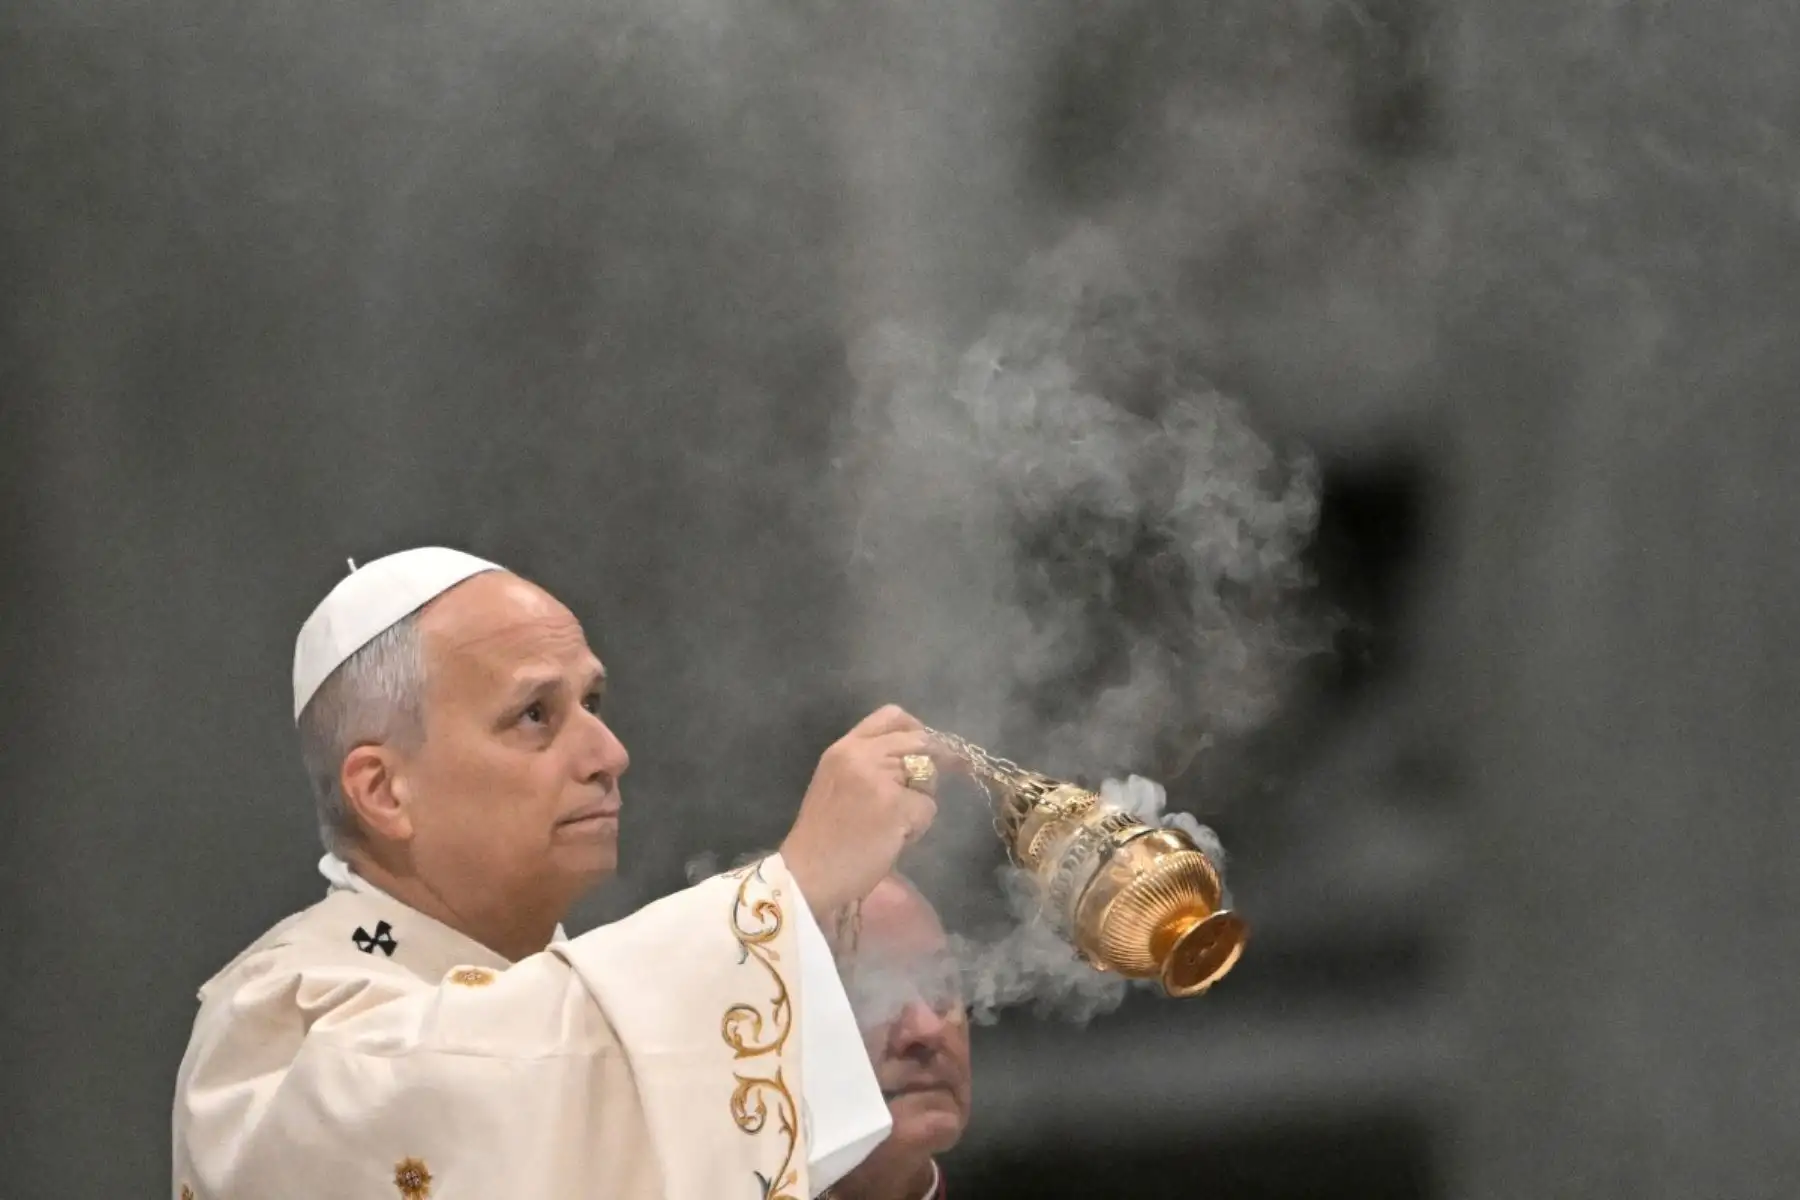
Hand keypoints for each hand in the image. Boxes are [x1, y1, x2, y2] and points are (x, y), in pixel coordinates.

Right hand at [779, 705, 940, 922]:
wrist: (808, 873)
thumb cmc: (823, 837)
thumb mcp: (836, 783)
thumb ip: (868, 764)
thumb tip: (915, 760)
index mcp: (844, 748)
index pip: (891, 716)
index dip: (915, 729)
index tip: (923, 748)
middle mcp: (861, 755)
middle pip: (920, 743)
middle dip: (930, 767)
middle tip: (921, 794)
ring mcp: (879, 778)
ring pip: (928, 777)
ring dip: (920, 802)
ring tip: (894, 825)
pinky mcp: (895, 806)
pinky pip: (928, 809)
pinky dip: (918, 828)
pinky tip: (894, 841)